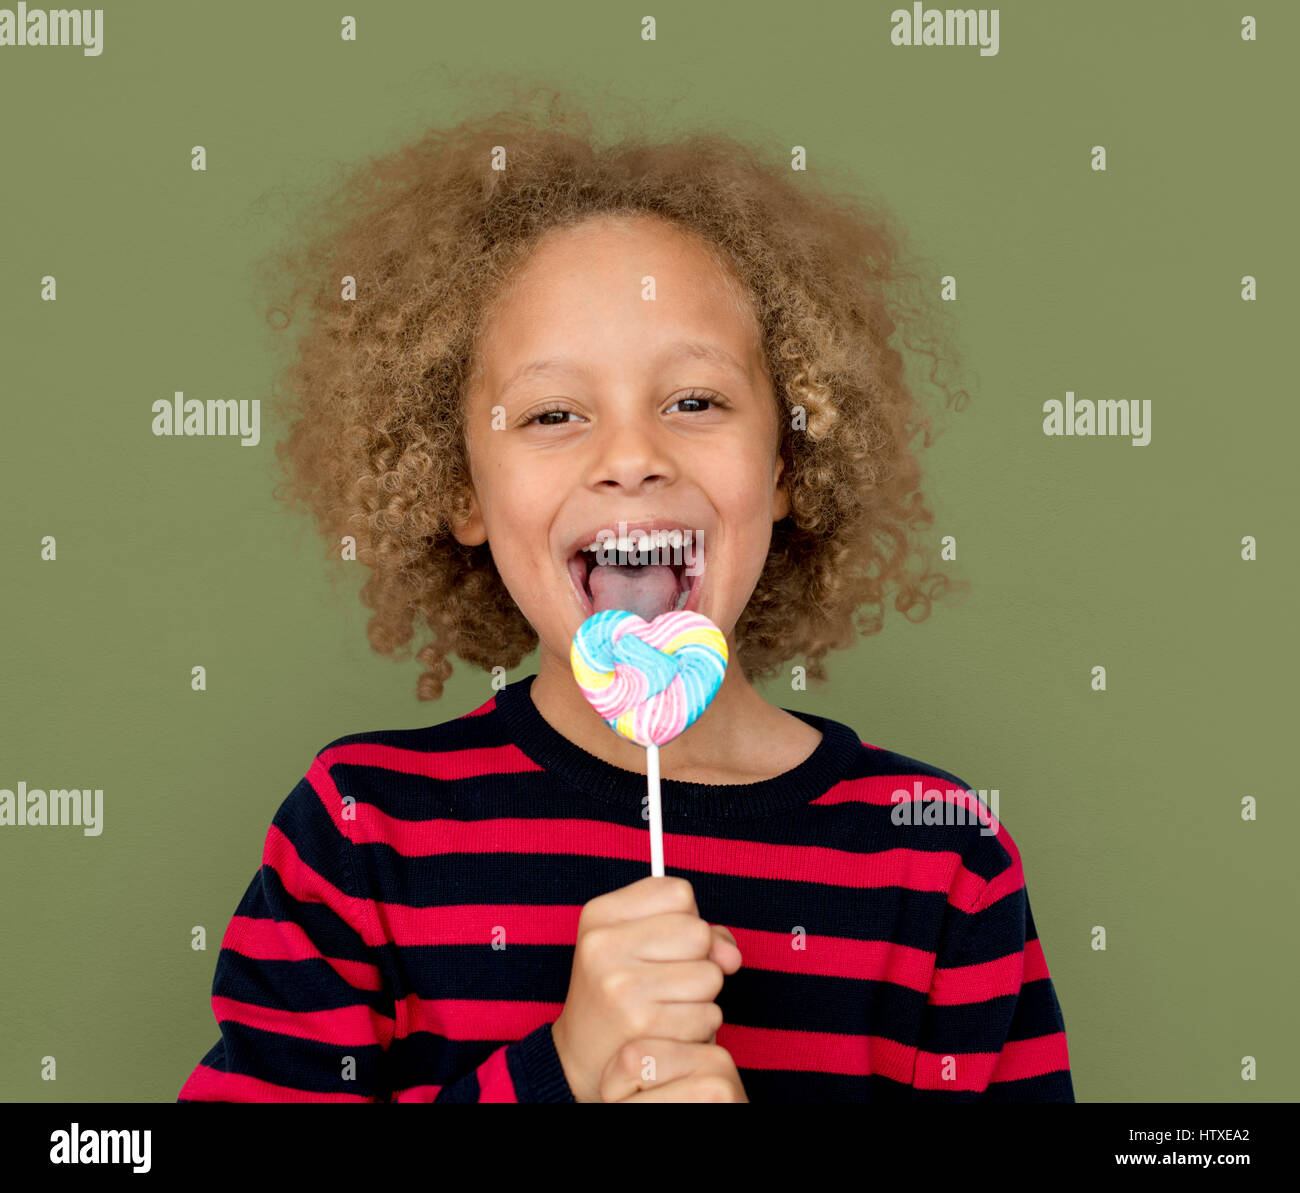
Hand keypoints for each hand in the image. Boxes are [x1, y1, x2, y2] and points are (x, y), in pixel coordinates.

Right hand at [551, 876, 741, 1103]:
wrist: (581, 1058)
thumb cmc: (619, 991)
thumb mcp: (639, 944)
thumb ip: (695, 932)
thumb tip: (731, 957)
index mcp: (599, 914)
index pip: (678, 893)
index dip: (684, 918)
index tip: (662, 942)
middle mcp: (604, 945)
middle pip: (698, 932)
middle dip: (698, 957)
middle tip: (666, 979)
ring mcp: (620, 985)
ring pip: (711, 975)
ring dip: (702, 995)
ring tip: (668, 1004)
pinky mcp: (642, 1026)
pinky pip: (709, 1014)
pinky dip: (700, 1025)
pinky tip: (670, 1029)